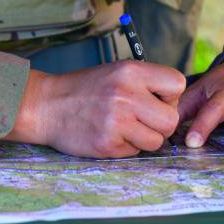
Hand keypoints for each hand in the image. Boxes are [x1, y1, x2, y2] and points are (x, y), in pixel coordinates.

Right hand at [5, 61, 184, 157]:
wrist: (46, 105)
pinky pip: (135, 152)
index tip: (156, 99)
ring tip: (125, 127)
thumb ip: (146, 83)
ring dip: (144, 138)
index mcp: (131, 71)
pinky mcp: (108, 144)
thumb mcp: (116, 72)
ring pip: (156, 141)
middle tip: (143, 119)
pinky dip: (126, 146)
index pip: (177, 84)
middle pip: (171, 119)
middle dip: (161, 123)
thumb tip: (175, 102)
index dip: (170, 96)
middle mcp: (127, 94)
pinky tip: (110, 134)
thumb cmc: (85, 88)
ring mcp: (117, 121)